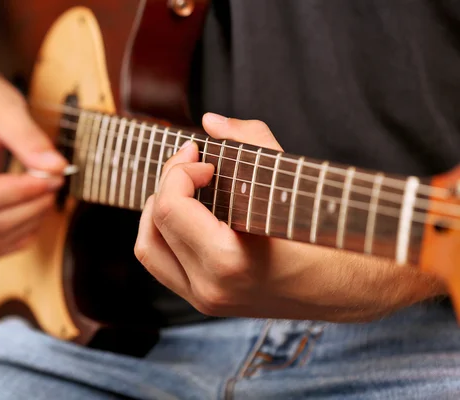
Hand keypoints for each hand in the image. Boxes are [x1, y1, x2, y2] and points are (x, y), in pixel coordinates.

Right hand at [0, 70, 67, 257]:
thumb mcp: (6, 108)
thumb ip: (30, 139)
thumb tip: (56, 167)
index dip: (24, 193)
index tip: (52, 177)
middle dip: (32, 208)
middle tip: (55, 182)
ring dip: (28, 224)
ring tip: (45, 195)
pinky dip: (18, 237)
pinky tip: (33, 214)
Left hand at [135, 113, 445, 321]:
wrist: (351, 287)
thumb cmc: (328, 230)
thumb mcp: (292, 178)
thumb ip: (248, 140)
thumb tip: (210, 121)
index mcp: (230, 262)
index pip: (171, 207)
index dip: (179, 170)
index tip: (202, 155)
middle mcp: (211, 288)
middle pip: (155, 223)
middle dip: (168, 181)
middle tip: (193, 162)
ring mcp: (207, 301)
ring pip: (149, 247)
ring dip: (159, 208)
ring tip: (184, 187)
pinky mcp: (207, 303)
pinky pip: (162, 264)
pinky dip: (164, 233)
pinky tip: (187, 213)